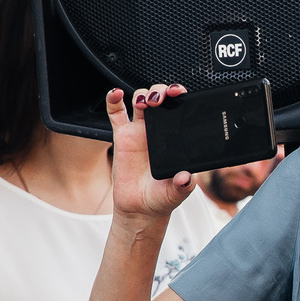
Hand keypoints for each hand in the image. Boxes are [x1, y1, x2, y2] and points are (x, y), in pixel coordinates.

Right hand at [105, 87, 197, 220]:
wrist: (140, 209)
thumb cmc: (162, 198)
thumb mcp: (177, 192)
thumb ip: (184, 185)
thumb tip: (186, 178)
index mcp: (174, 138)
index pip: (178, 109)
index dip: (179, 96)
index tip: (180, 94)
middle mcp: (157, 131)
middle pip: (158, 99)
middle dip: (160, 92)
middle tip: (161, 100)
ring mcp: (138, 132)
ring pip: (140, 101)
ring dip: (142, 94)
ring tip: (145, 102)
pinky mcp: (121, 137)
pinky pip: (116, 113)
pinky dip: (113, 100)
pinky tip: (115, 93)